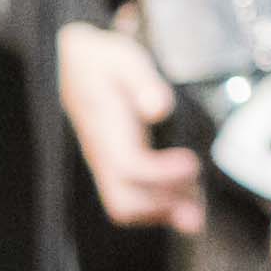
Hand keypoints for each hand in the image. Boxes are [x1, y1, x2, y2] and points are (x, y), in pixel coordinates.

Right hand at [50, 13, 209, 230]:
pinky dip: (159, 209)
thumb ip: (143, 82)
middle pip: (125, 202)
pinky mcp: (115, 167)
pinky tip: (185, 201)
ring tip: (198, 206)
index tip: (192, 162)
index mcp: (106, 130)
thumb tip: (159, 108)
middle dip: (163, 206)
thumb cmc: (100, 62)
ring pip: (127, 208)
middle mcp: (103, 155)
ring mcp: (106, 165)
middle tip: (198, 196)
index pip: (130, 167)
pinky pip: (130, 201)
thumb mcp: (123, 59)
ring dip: (164, 212)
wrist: (71, 64)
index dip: (163, 173)